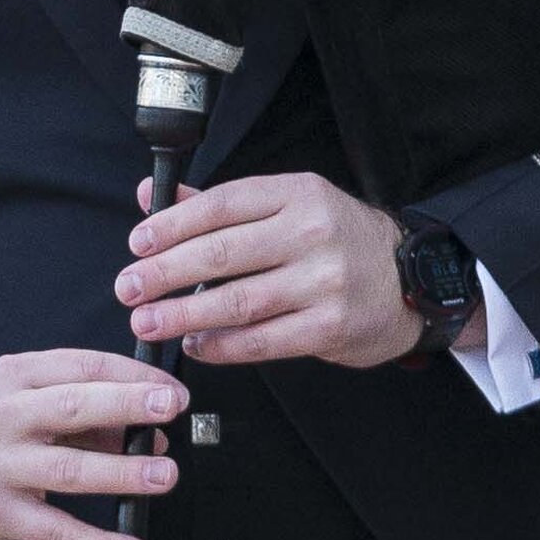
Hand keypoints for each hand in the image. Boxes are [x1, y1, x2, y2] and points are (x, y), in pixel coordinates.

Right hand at [0, 346, 183, 539]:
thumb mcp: (16, 398)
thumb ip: (81, 413)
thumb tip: (150, 432)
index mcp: (15, 376)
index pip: (82, 367)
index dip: (133, 376)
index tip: (173, 390)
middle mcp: (6, 416)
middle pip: (73, 406)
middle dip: (126, 405)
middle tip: (172, 407)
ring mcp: (0, 467)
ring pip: (68, 470)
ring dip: (121, 473)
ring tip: (164, 475)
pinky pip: (55, 532)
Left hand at [121, 170, 450, 371]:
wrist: (413, 280)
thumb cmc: (338, 241)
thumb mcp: (287, 206)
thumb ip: (218, 204)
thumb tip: (151, 194)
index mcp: (298, 194)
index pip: (221, 205)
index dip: (171, 226)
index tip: (137, 244)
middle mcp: (312, 233)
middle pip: (222, 254)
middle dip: (164, 274)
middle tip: (127, 288)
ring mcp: (323, 282)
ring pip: (237, 301)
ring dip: (182, 315)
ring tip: (147, 322)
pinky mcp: (330, 326)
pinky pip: (262, 340)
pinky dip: (222, 346)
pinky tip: (195, 344)